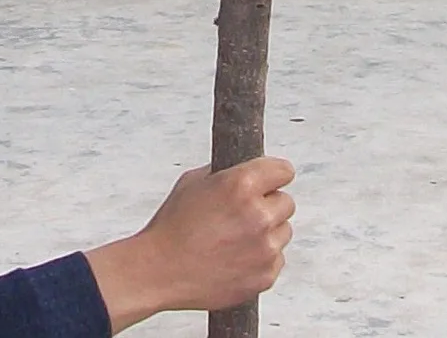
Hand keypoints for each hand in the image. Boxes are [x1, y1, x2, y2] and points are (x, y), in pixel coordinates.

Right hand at [85, 157, 295, 332]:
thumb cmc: (173, 227)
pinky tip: (238, 257)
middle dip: (269, 204)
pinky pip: (277, 260)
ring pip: (283, 231)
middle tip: (245, 213)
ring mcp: (264, 249)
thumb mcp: (194, 181)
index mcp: (242, 185)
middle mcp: (258, 215)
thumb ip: (227, 174)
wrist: (160, 271)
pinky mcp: (265, 276)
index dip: (274, 175)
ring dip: (268, 232)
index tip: (270, 180)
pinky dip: (263, 258)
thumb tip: (246, 170)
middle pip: (286, 202)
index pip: (284, 170)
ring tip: (238, 238)